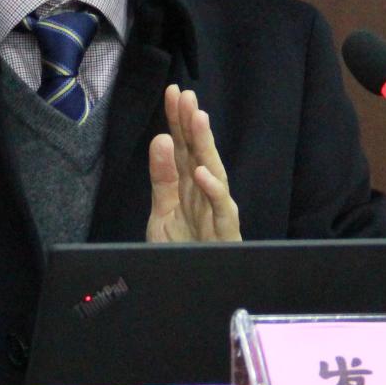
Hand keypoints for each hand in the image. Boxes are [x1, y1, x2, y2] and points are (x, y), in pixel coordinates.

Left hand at [145, 85, 241, 242]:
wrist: (186, 291)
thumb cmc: (179, 252)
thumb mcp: (161, 214)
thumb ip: (161, 179)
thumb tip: (161, 139)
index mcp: (189, 188)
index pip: (184, 148)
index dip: (179, 121)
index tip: (173, 92)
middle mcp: (205, 195)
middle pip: (200, 154)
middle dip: (193, 125)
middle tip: (186, 96)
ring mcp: (217, 213)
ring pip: (215, 174)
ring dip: (207, 146)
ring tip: (198, 119)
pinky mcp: (225, 235)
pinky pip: (222, 211)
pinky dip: (213, 191)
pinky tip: (202, 172)